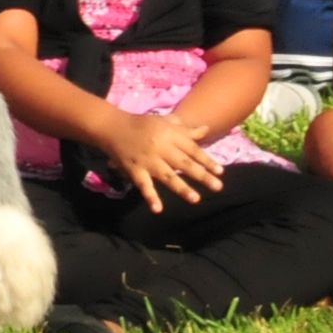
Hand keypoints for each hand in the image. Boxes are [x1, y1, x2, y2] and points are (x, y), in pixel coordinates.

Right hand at [103, 111, 222, 211]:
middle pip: (183, 163)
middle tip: (218, 187)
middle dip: (201, 175)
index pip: (191, 149)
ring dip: (181, 188)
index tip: (221, 171)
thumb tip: (206, 129)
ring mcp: (147, 161)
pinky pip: (144, 185)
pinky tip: (158, 209)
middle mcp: (160, 148)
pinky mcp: (135, 170)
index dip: (206, 160)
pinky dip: (150, 197)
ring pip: (167, 176)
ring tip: (195, 199)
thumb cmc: (142, 125)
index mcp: (169, 136)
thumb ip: (185, 130)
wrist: (112, 126)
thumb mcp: (164, 122)